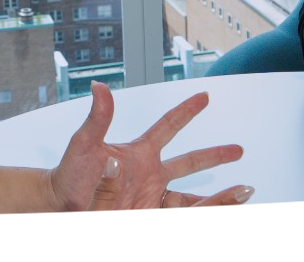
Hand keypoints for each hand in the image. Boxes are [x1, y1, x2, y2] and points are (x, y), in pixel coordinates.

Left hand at [47, 82, 250, 213]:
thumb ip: (97, 118)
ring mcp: (150, 194)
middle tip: (239, 149)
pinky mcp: (146, 214)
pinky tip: (211, 217)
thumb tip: (99, 87)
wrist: (61, 205)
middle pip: (189, 161)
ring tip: (241, 193)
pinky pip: (176, 216)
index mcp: (138, 151)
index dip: (186, 111)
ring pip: (189, 194)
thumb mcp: (84, 145)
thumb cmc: (68, 174)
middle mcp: (149, 172)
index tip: (205, 96)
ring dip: (213, 195)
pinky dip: (195, 216)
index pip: (168, 126)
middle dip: (214, 155)